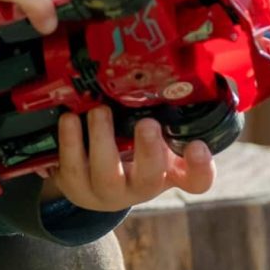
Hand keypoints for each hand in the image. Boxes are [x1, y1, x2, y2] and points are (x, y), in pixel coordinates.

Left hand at [40, 107, 215, 211]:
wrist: (92, 182)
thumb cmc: (133, 154)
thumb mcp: (155, 141)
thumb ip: (168, 119)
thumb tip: (173, 78)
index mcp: (167, 174)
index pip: (196, 181)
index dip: (201, 167)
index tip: (198, 145)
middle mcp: (139, 188)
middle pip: (149, 179)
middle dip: (149, 152)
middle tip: (147, 123)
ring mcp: (105, 192)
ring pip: (104, 175)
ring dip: (101, 141)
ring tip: (99, 111)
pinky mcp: (74, 187)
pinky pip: (69, 169)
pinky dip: (68, 143)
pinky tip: (68, 119)